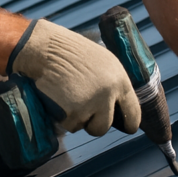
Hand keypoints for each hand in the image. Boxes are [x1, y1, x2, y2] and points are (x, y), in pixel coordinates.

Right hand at [8, 19, 140, 135]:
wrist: (44, 48)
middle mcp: (109, 93)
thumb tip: (116, 107)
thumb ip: (112, 84)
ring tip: (66, 97)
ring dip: (76, 118)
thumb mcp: (101, 62)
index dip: (128, 123)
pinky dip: (62, 116)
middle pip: (104, 126)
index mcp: (119, 79)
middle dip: (93, 123)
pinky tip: (57, 98)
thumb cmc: (69, 52)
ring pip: (85, 126)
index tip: (125, 128)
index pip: (132, 112)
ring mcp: (91, 104)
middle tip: (81, 111)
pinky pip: (68, 124)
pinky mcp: (73, 112)